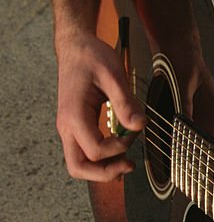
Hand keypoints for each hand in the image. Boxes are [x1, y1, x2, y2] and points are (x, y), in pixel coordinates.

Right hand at [56, 32, 145, 180]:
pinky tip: (118, 154)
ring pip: (78, 164)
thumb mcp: (114, 75)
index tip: (134, 133)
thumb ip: (126, 102)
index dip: (119, 148)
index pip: (95, 150)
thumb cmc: (91, 57)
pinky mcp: (74, 127)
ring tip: (125, 161)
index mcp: (74, 115)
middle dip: (104, 173)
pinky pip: (82, 153)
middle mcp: (66, 126)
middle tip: (129, 165)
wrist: (75, 47)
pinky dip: (99, 160)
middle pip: (78, 167)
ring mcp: (68, 128)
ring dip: (101, 169)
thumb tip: (139, 126)